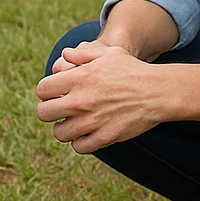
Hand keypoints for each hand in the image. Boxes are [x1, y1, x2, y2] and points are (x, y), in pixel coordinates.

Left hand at [35, 43, 166, 153]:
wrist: (158, 92)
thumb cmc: (132, 70)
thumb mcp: (108, 53)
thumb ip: (82, 54)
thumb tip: (64, 56)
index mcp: (78, 78)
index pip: (42, 90)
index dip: (46, 93)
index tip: (55, 94)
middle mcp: (81, 100)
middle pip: (44, 113)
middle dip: (49, 111)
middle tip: (60, 110)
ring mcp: (92, 121)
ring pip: (59, 133)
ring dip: (64, 128)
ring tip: (74, 123)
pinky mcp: (105, 137)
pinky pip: (79, 147)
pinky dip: (80, 142)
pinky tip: (87, 134)